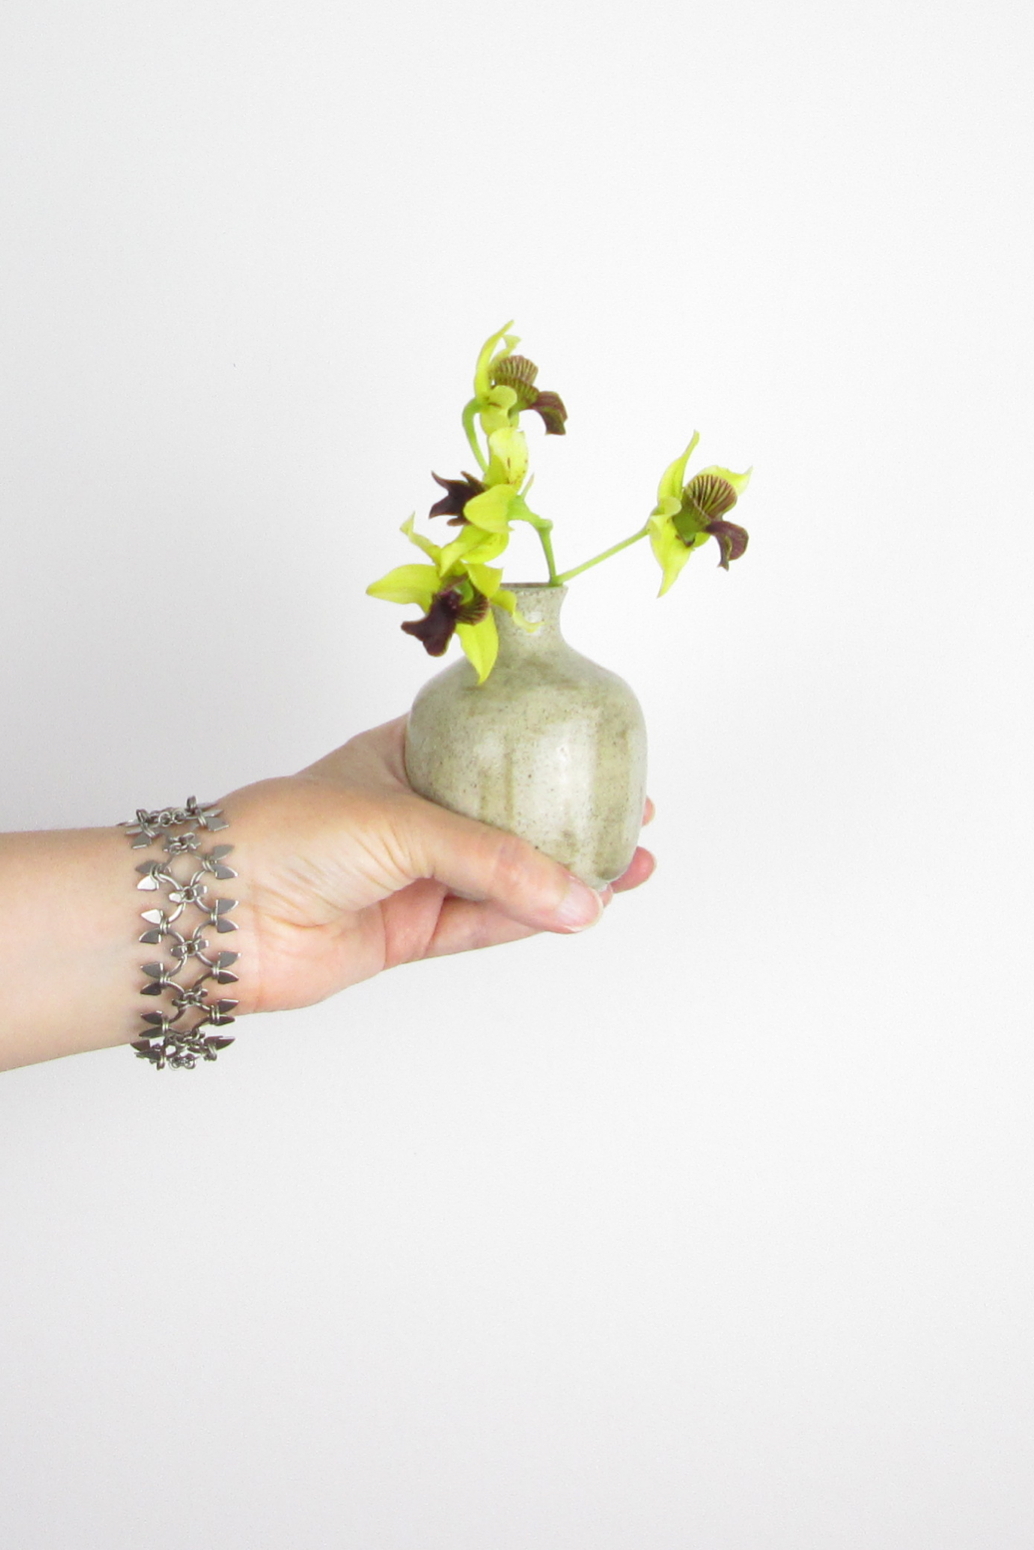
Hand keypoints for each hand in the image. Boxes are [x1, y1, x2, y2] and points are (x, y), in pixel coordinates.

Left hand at [225, 716, 655, 1014]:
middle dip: (571, 821)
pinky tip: (578, 908)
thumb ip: (495, 860)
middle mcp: (412, 814)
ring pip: (506, 876)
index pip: (493, 748)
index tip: (606, 758)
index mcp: (405, 756)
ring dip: (565, 877)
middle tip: (634, 818)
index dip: (550, 755)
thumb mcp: (405, 822)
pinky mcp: (409, 933)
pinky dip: (532, 919)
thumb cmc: (287, 834)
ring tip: (628, 868)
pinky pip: (485, 923)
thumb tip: (578, 896)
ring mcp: (413, 875)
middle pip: (510, 817)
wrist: (219, 914)